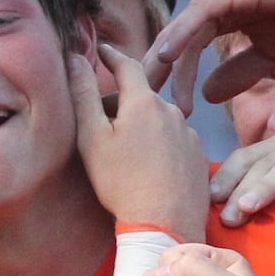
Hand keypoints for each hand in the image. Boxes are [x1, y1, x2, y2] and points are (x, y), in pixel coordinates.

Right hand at [72, 46, 207, 241]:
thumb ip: (83, 94)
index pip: (126, 65)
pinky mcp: (198, 156)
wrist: (165, 226)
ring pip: (159, 119)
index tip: (101, 50)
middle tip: (100, 118)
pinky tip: (148, 166)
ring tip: (125, 150)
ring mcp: (189, 134)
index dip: (111, 55)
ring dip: (141, 124)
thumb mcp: (92, 139)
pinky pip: (175, 140)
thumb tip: (76, 58)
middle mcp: (171, 110)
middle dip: (122, 100)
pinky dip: (159, 144)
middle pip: (142, 95)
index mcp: (143, 102)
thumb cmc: (122, 184)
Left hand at [144, 0, 274, 113]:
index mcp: (220, 19)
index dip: (166, 83)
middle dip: (151, 77)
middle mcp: (213, 5)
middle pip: (171, 45)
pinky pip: (199, 18)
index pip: (182, 54)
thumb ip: (239, 74)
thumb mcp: (271, 55)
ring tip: (146, 95)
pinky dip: (180, 38)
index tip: (152, 114)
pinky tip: (165, 60)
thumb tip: (207, 97)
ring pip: (180, 35)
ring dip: (162, 66)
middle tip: (130, 108)